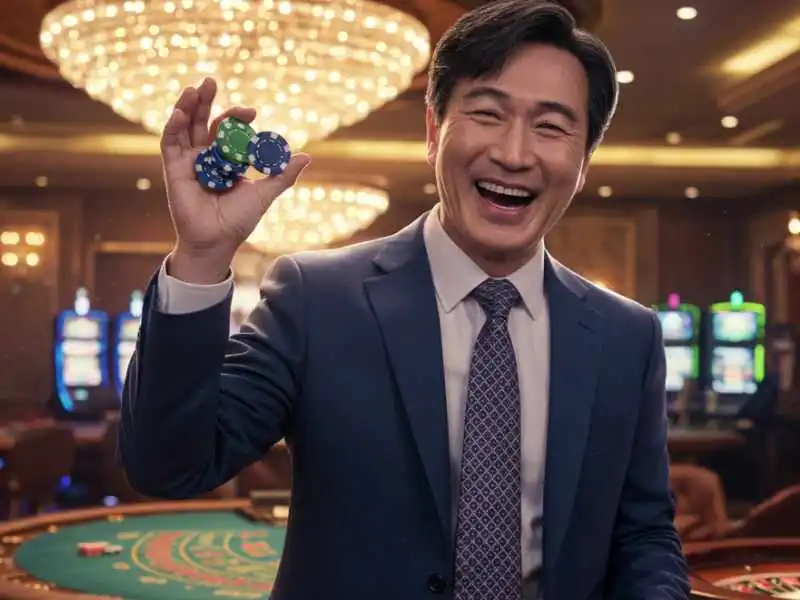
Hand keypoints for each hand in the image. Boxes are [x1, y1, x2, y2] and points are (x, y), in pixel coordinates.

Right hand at [161, 77, 310, 281]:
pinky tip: (181, 113)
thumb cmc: (239, 220)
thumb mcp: (264, 194)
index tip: (251, 112)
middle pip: (204, 122)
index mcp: (227, 159)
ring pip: (186, 127)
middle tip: (212, 81)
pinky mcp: (174, 169)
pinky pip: (170, 143)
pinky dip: (174, 126)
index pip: (230, 131)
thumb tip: (307, 157)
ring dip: (188, 106)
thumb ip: (282, 176)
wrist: (217, 241)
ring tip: (195, 88)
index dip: (238, 118)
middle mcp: (206, 156)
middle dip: (207, 101)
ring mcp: (189, 161)